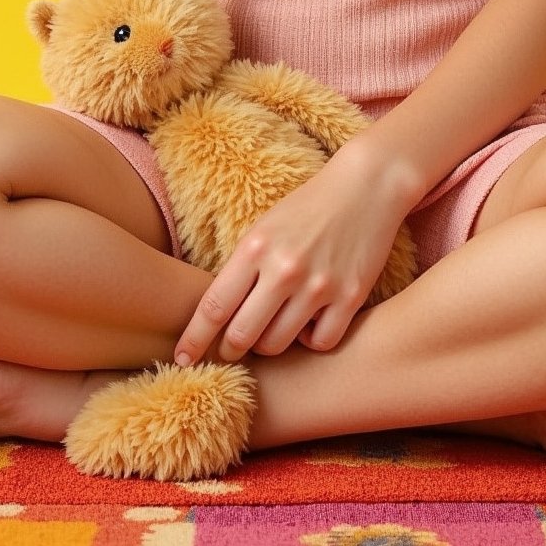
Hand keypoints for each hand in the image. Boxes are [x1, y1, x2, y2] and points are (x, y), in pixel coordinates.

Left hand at [174, 143, 407, 365]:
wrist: (365, 186)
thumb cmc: (307, 207)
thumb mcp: (264, 228)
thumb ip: (243, 269)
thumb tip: (219, 317)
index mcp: (255, 247)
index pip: (214, 306)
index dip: (194, 340)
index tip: (181, 359)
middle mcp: (284, 269)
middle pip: (242, 336)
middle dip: (230, 349)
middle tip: (231, 349)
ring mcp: (319, 285)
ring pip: (278, 344)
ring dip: (270, 343)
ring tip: (275, 324)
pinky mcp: (350, 297)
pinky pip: (319, 342)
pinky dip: (311, 339)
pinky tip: (311, 321)